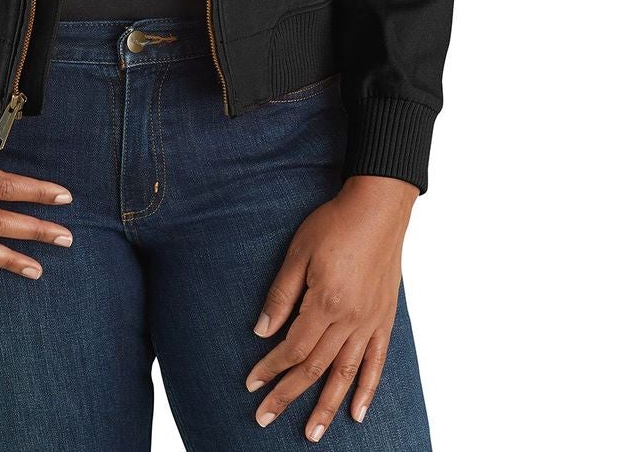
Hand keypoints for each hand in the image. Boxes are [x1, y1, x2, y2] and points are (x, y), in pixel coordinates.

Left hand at [244, 175, 417, 439]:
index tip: (251, 385)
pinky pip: (377, 362)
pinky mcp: (385, 319)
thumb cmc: (334, 224)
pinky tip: (357, 412)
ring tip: (313, 432)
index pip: (292, 348)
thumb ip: (281, 295)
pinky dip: (367, 390)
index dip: (270, 369)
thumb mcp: (298, 253)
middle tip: (265, 418)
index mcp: (325, 303)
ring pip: (346, 374)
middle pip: (315, 368)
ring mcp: (370, 322)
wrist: (377, 208)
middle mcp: (349, 320)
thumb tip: (262, 332)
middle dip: (288, 396)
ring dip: (327, 406)